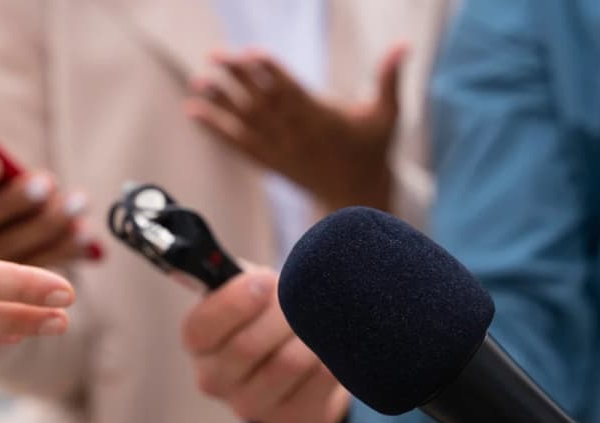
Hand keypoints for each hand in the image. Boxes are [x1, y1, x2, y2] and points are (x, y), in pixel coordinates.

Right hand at [181, 269, 348, 422]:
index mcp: (199, 344)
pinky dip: (333, 350)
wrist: (297, 368)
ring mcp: (253, 405)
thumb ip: (245, 280)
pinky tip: (330, 341)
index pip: (201, 328)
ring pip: (290, 361)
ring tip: (319, 315)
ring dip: (311, 330)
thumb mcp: (246, 292)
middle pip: (248, 345)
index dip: (234, 302)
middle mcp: (216, 380)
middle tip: (302, 294)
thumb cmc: (265, 317)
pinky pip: (322, 376)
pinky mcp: (293, 417)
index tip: (266, 281)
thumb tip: (260, 279)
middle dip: (283, 312)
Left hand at [185, 45, 406, 211]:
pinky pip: (238, 145)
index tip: (253, 54)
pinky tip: (194, 112)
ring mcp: (281, 150)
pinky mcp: (270, 162)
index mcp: (323, 119)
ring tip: (198, 81)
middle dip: (237, 79)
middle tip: (214, 56)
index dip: (272, 72)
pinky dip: (216, 128)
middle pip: (262, 102)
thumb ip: (390, 79)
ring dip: (220, 102)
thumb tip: (405, 45)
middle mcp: (298, 135)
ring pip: (246, 122)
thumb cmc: (373, 152)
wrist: (357, 199)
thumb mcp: (388, 116)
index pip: (292, 91)